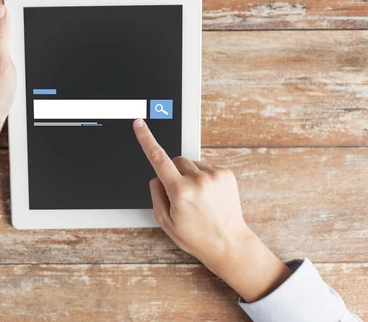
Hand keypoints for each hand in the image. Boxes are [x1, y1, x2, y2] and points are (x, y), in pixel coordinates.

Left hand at [0, 0, 16, 168]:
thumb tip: (0, 8)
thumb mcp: (0, 63)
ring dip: (14, 40)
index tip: (23, 17)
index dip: (11, 8)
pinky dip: (12, 51)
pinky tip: (15, 65)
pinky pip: (2, 46)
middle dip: (13, 25)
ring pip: (1, 33)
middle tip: (20, 46)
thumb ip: (0, 34)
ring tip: (17, 58)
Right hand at [133, 118, 290, 301]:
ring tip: (198, 199)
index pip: (158, 159)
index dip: (146, 139)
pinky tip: (208, 196)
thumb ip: (156, 195)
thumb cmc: (196, 236)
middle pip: (176, 160)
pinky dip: (203, 178)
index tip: (139, 124)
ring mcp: (214, 175)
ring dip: (190, 176)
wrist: (228, 243)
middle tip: (180, 194)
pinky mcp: (226, 174)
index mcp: (180, 192)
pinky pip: (206, 167)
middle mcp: (198, 180)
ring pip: (191, 164)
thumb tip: (157, 176)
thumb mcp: (165, 222)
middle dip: (173, 172)